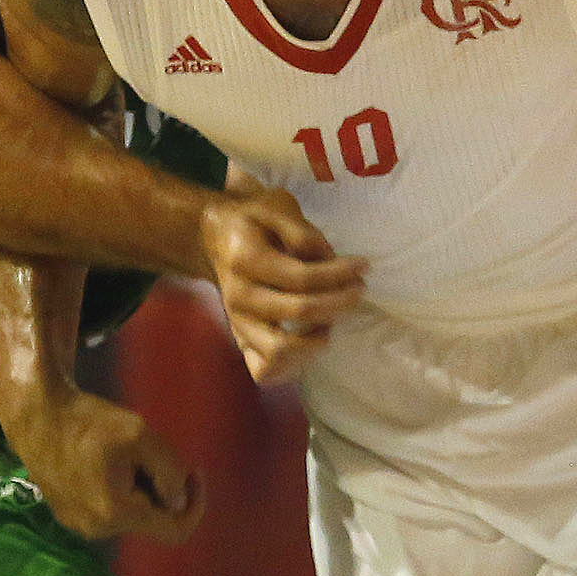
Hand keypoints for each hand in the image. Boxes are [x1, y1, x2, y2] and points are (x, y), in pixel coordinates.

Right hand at [0, 384, 202, 542]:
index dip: (194, 503)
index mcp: (118, 513)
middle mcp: (98, 528)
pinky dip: (119, 487)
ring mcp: (80, 524)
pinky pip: (109, 508)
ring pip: (131, 511)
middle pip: (152, 516)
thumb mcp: (140, 434)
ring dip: (139, 485)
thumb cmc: (89, 421)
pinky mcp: (68, 514)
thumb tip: (178, 499)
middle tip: (150, 449)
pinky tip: (104, 458)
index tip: (193, 471)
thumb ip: (169, 469)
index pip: (176, 529)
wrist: (37, 416)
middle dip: (160, 485)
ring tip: (123, 451)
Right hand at [198, 187, 367, 384]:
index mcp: (246, 260)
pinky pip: (265, 370)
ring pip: (281, 351)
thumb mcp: (275, 205)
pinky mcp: (240, 340)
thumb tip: (328, 258)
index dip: (339, 274)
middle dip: (339, 302)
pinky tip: (311, 338)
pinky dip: (293, 364)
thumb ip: (303, 231)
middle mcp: (239, 297)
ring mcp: (237, 323)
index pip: (302, 278)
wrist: (212, 237)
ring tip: (331, 317)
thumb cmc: (250, 218)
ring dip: (317, 338)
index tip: (364, 266)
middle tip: (358, 289)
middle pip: (300, 313)